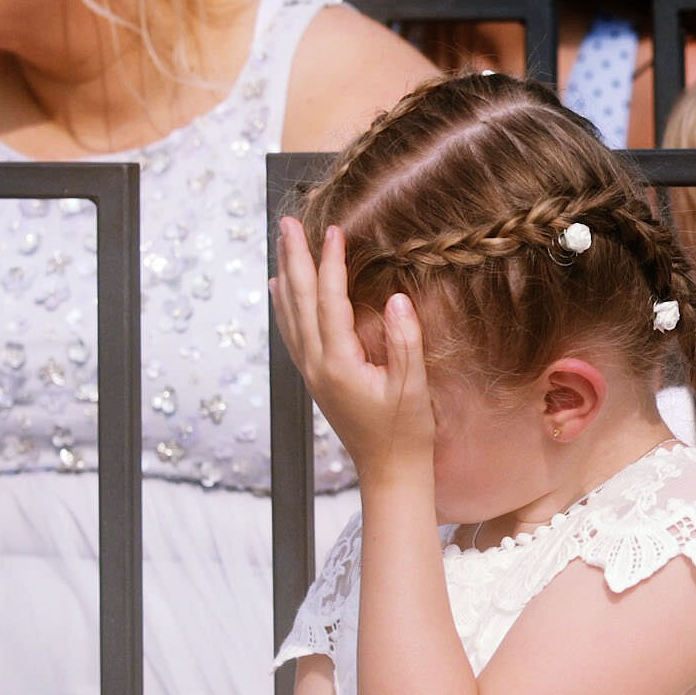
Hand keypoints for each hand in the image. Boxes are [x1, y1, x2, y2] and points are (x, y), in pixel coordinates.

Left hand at [270, 217, 433, 480]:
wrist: (388, 471)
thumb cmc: (405, 432)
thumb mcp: (413, 387)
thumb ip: (405, 342)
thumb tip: (398, 299)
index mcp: (339, 364)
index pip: (330, 302)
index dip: (331, 264)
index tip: (334, 232)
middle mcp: (316, 365)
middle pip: (299, 302)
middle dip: (294, 259)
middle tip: (287, 223)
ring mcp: (311, 372)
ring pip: (290, 314)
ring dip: (287, 275)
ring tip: (281, 244)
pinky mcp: (315, 377)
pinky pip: (292, 331)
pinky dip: (285, 304)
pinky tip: (281, 289)